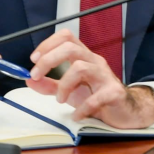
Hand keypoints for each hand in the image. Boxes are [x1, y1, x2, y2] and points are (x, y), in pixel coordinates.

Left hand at [27, 29, 153, 128]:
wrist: (124, 112)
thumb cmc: (96, 96)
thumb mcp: (69, 90)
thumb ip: (49, 85)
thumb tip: (28, 80)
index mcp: (83, 57)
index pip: (66, 37)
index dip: (48, 44)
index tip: (34, 60)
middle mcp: (94, 61)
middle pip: (70, 48)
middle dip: (49, 60)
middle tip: (36, 76)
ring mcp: (106, 76)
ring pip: (81, 68)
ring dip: (64, 85)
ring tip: (60, 100)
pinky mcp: (115, 93)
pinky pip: (96, 97)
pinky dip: (82, 107)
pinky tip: (76, 115)